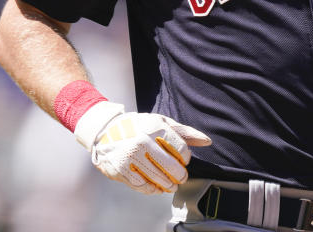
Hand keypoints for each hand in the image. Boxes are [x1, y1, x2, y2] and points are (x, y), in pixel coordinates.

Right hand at [74, 101, 211, 194]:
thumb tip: (207, 141)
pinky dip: (151, 189)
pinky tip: (155, 187)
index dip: (186, 158)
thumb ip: (184, 132)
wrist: (105, 132)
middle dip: (180, 176)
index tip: (184, 160)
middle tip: (181, 177)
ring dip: (167, 185)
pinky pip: (142, 186)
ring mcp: (130, 156)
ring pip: (158, 178)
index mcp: (155, 128)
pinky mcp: (121, 169)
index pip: (181, 150)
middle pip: (171, 167)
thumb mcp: (161, 123)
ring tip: (170, 185)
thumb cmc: (138, 127)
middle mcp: (142, 141)